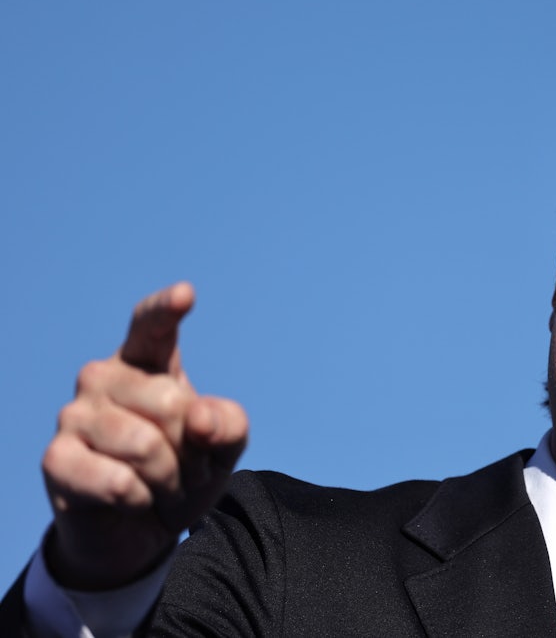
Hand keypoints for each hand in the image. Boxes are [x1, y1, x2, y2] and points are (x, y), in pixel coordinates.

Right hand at [42, 282, 248, 589]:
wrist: (140, 532)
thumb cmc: (182, 476)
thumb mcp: (223, 450)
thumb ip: (229, 425)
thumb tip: (199, 416)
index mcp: (145, 363)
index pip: (151, 327)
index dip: (166, 310)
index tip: (185, 294)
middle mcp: (103, 378)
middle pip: (171, 403)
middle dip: (193, 450)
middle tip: (187, 471)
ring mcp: (74, 415)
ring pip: (146, 446)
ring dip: (170, 480)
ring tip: (164, 488)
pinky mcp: (56, 459)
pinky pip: (119, 481)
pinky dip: (141, 501)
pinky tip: (133, 501)